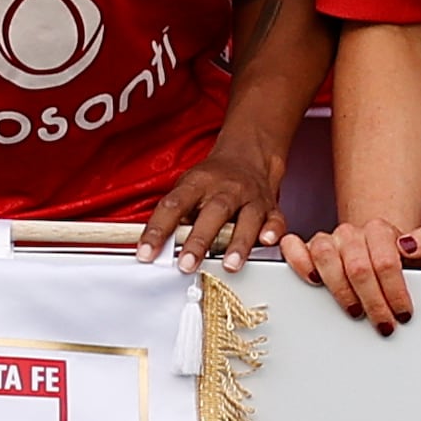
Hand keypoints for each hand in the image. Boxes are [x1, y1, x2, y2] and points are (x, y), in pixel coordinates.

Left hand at [139, 147, 282, 269]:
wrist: (248, 155)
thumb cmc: (213, 179)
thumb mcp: (188, 188)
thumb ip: (176, 216)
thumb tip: (155, 247)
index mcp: (197, 183)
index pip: (173, 206)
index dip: (157, 230)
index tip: (146, 253)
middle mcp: (225, 189)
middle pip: (213, 212)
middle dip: (199, 240)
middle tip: (186, 264)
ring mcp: (250, 197)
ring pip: (247, 218)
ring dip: (238, 242)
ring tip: (229, 265)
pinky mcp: (270, 207)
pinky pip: (275, 219)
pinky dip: (273, 231)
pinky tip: (267, 241)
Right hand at [289, 214, 420, 333]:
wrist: (388, 262)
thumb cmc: (411, 265)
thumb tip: (408, 244)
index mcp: (380, 230)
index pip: (385, 261)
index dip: (395, 291)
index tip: (404, 314)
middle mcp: (352, 232)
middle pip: (357, 266)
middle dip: (373, 301)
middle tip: (384, 324)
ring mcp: (329, 240)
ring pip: (325, 255)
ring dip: (340, 289)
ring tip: (354, 311)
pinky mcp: (308, 249)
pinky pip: (293, 246)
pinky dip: (298, 260)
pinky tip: (312, 279)